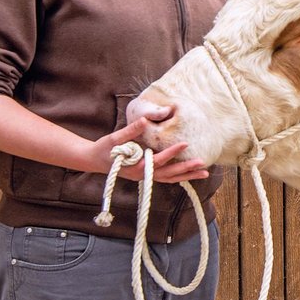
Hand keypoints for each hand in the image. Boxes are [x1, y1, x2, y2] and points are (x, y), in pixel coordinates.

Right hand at [91, 117, 210, 183]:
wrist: (94, 160)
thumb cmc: (104, 149)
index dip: (171, 153)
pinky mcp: (147, 175)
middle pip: (168, 174)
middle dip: (186, 169)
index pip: (157, 161)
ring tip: (205, 172)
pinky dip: (180, 176)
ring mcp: (146, 177)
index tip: (185, 143)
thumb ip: (131, 130)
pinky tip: (192, 172)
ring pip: (170, 179)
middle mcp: (143, 175)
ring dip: (187, 176)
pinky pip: (167, 177)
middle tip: (203, 163)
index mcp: (135, 167)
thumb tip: (146, 120)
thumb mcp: (114, 138)